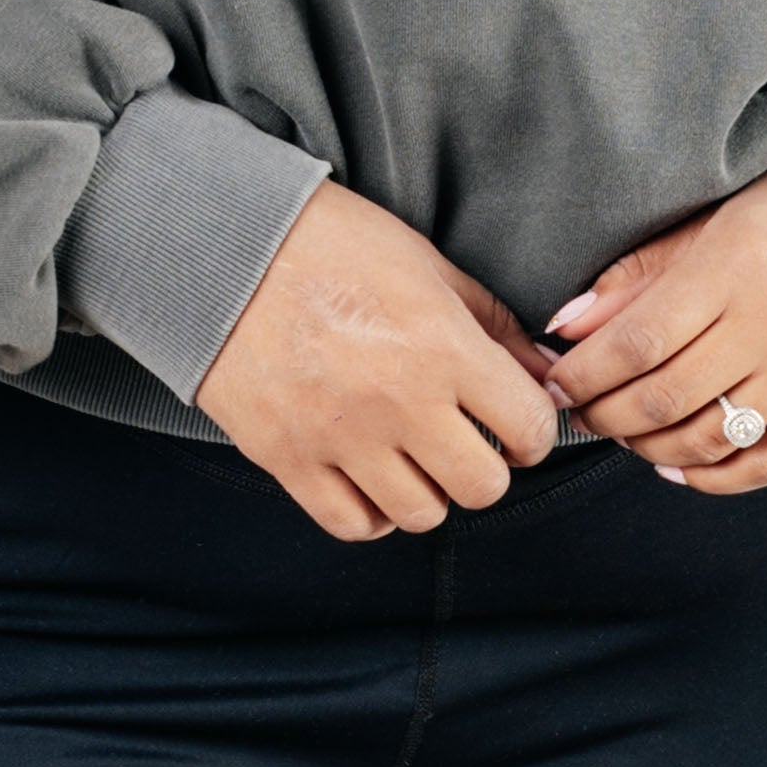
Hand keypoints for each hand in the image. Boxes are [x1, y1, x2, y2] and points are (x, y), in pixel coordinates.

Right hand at [198, 177, 571, 540]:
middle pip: (482, 487)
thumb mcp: (427, 264)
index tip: (515, 424)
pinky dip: (372, 513)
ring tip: (413, 457)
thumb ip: (492, 323)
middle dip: (485, 467)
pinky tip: (371, 479)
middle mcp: (398, 402)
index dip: (533, 430)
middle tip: (467, 443)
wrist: (223, 247)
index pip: (529, 427)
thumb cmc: (330, 243)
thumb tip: (543, 370)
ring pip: (421, 514)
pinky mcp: (288, 458)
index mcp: (442, 347)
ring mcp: (340, 438)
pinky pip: (352, 523)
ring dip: (428, 491)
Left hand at [541, 166, 766, 490]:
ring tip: (627, 434)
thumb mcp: (711, 224)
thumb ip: (637, 276)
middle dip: (607, 415)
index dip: (587, 373)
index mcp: (736, 267)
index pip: (640, 339)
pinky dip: (714, 478)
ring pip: (709, 438)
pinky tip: (678, 468)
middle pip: (666, 397)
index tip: (558, 382)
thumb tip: (565, 326)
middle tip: (583, 412)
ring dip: (649, 448)